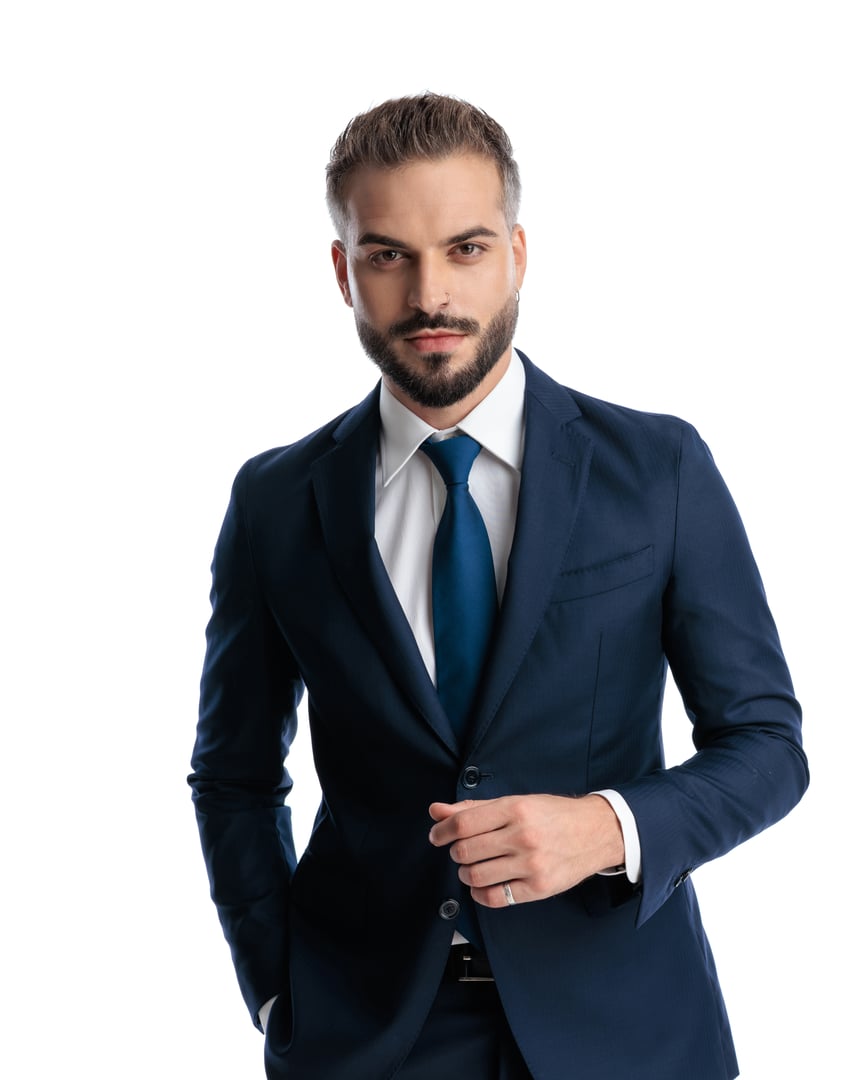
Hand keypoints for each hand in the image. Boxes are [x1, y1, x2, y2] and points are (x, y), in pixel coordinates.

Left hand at [428, 794, 624, 907]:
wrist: (595, 831)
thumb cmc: (551, 814)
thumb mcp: (515, 802)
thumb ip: (474, 808)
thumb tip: (436, 811)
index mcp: (515, 809)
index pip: (463, 823)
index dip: (442, 831)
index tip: (437, 836)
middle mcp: (523, 836)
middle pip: (466, 851)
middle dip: (455, 852)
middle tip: (460, 850)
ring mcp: (532, 864)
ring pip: (476, 876)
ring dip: (465, 873)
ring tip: (472, 867)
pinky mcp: (539, 888)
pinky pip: (496, 898)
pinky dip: (480, 893)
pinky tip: (483, 885)